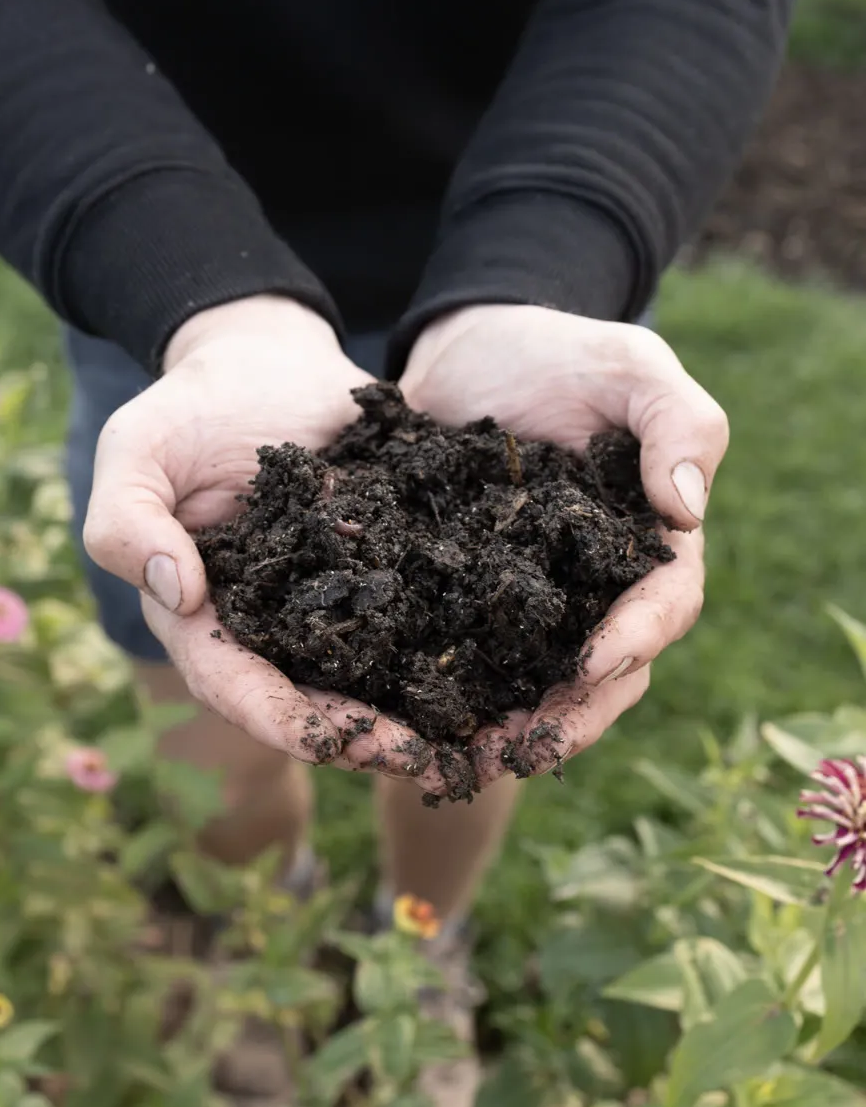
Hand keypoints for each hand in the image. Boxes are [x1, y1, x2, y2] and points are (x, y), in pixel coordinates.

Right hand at [82, 296, 445, 792]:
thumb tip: (177, 591)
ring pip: (368, 674)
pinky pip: (412, 615)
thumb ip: (129, 521)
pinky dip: (448, 646)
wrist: (265, 358)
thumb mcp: (136, 450)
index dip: (280, 720)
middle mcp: (270, 626)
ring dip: (413, 711)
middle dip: (361, 738)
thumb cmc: (187, 406)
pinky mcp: (382, 570)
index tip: (331, 742)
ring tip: (466, 738)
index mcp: (203, 616)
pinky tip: (499, 667)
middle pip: (309, 700)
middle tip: (422, 760)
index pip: (234, 684)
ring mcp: (330, 602)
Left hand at [400, 303, 728, 788]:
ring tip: (468, 760)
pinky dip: (458, 697)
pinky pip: (475, 659)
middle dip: (572, 715)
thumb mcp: (627, 365)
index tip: (593, 660)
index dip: (637, 637)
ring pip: (543, 682)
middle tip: (522, 748)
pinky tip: (423, 725)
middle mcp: (599, 584)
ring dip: (516, 728)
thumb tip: (682, 513)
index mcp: (648, 539)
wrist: (463, 346)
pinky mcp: (472, 598)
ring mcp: (536, 599)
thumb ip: (676, 423)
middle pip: (609, 670)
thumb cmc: (555, 349)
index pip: (664, 603)